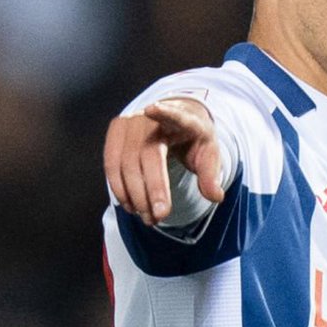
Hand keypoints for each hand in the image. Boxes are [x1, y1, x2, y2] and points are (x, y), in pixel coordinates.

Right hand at [103, 99, 224, 225]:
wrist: (175, 121)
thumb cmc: (193, 140)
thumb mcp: (209, 154)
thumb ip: (211, 174)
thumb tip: (215, 197)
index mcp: (185, 119)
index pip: (176, 115)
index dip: (164, 112)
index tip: (152, 109)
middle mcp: (154, 117)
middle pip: (148, 154)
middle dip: (152, 189)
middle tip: (158, 217)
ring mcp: (133, 121)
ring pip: (126, 162)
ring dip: (134, 195)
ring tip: (147, 217)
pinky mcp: (117, 129)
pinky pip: (111, 163)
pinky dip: (119, 188)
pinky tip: (131, 205)